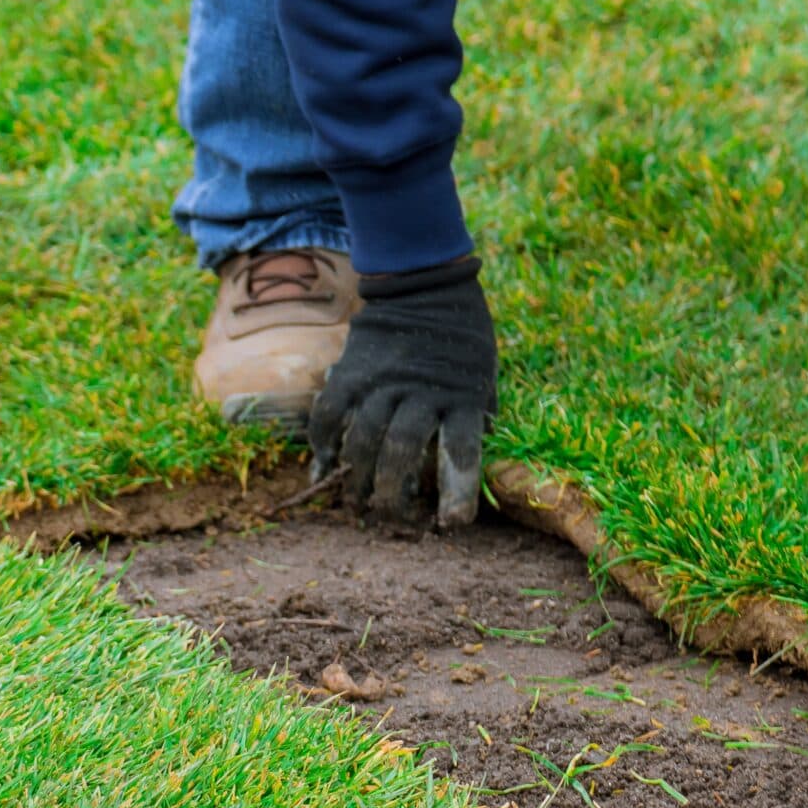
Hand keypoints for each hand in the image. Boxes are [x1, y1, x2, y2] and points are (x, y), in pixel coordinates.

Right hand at [309, 255, 496, 526]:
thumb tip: (465, 461)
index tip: (452, 523)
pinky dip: (323, 444)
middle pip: (399, 451)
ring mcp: (382, 382)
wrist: (425, 284)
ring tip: (354, 504)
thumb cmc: (462, 338)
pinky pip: (329, 414)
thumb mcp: (483, 376)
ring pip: (362, 439)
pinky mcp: (350, 372)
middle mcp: (420, 392)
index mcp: (461, 396)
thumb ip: (473, 416)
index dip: (457, 489)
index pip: (461, 449)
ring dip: (356, 478)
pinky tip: (323, 467)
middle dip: (391, 493)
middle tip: (385, 518)